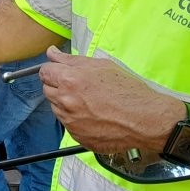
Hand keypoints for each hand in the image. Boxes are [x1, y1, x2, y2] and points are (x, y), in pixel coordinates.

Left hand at [36, 46, 177, 154]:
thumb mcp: (101, 65)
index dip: (53, 71)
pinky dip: (77, 120)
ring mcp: (70, 122)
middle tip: (80, 87)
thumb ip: (71, 59)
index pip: (44, 73)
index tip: (60, 73)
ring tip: (91, 103)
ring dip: (67, 104)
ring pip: (57, 109)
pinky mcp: (77, 137)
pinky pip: (69, 125)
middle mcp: (65, 102)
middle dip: (59, 87)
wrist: (145, 118)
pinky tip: (95, 116)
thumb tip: (52, 53)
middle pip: (48, 91)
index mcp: (69, 80)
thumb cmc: (128, 91)